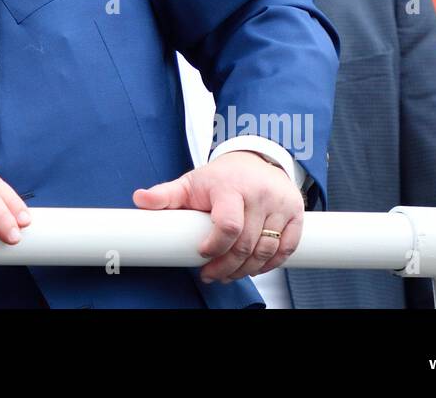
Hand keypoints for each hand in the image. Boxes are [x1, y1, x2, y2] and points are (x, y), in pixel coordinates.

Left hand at [133, 151, 302, 283]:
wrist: (255, 159)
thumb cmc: (220, 177)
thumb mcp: (190, 182)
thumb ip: (165, 194)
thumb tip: (139, 199)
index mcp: (231, 187)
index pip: (228, 226)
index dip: (215, 247)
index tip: (202, 254)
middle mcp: (259, 194)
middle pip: (246, 244)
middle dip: (227, 267)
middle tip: (212, 275)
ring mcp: (281, 204)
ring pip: (266, 250)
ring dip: (247, 270)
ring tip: (230, 274)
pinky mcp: (296, 213)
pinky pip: (286, 248)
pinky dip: (271, 264)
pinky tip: (254, 267)